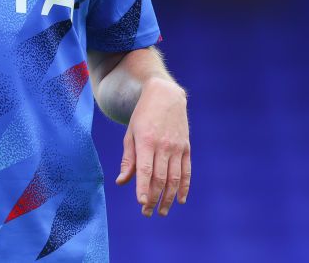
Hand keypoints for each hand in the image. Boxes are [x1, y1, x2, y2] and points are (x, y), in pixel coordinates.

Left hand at [115, 77, 189, 216]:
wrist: (165, 94)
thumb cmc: (143, 115)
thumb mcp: (130, 133)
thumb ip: (128, 159)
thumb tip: (122, 181)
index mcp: (146, 141)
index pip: (146, 170)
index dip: (144, 188)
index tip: (141, 203)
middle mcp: (163, 145)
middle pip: (160, 178)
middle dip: (154, 198)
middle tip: (147, 213)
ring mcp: (177, 147)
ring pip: (175, 178)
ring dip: (169, 198)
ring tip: (163, 212)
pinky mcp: (186, 147)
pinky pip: (187, 171)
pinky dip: (184, 187)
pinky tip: (180, 199)